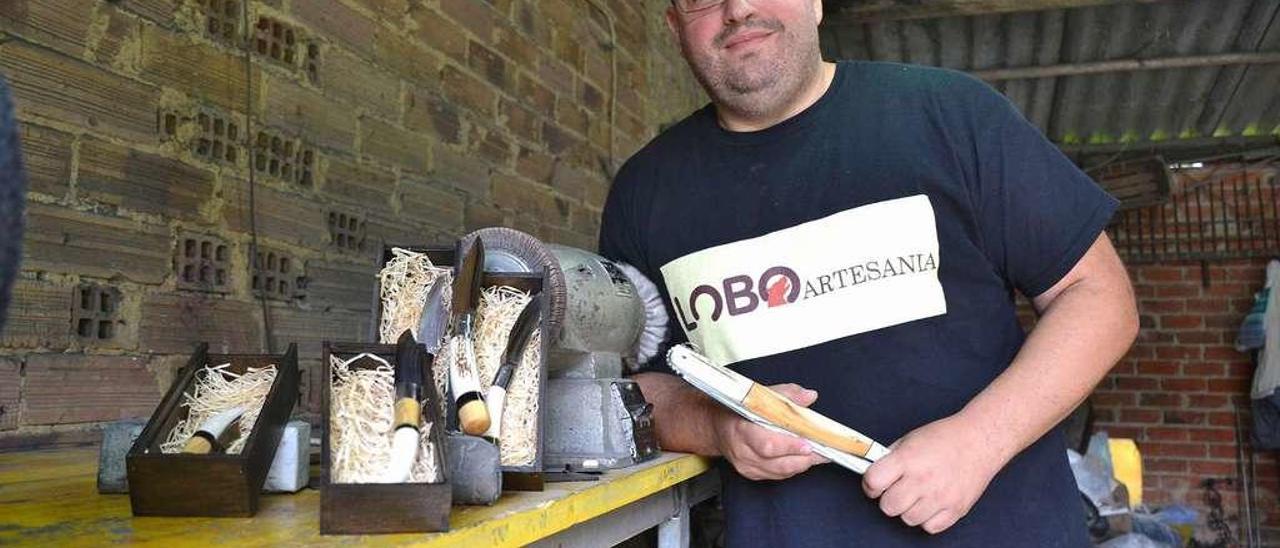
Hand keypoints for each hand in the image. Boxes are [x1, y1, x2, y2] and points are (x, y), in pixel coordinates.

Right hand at [711, 383, 827, 480]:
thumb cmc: (738, 409)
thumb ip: (786, 395)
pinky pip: (777, 475)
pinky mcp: (752, 474)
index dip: (789, 447)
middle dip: (803, 458)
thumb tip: (809, 396)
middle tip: (823, 451)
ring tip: (819, 454)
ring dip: (802, 464)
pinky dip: (793, 467)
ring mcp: (747, 466)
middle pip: (777, 463)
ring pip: (780, 472)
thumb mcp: (760, 394)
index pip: (767, 444)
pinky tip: (803, 458)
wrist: (717, 427)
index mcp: (742, 429)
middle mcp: (742, 452)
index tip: (808, 444)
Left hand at [861, 414, 1004, 533]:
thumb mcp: (910, 439)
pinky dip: (928, 518)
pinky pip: (930, 527)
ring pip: (908, 519)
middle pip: (888, 506)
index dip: (870, 483)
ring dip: (909, 509)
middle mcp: (923, 480)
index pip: (873, 481)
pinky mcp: (956, 509)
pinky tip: (931, 503)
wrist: (980, 440)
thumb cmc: (946, 438)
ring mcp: (940, 497)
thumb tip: (874, 472)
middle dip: (888, 498)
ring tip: (918, 494)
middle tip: (897, 489)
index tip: (876, 482)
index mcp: (908, 459)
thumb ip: (891, 458)